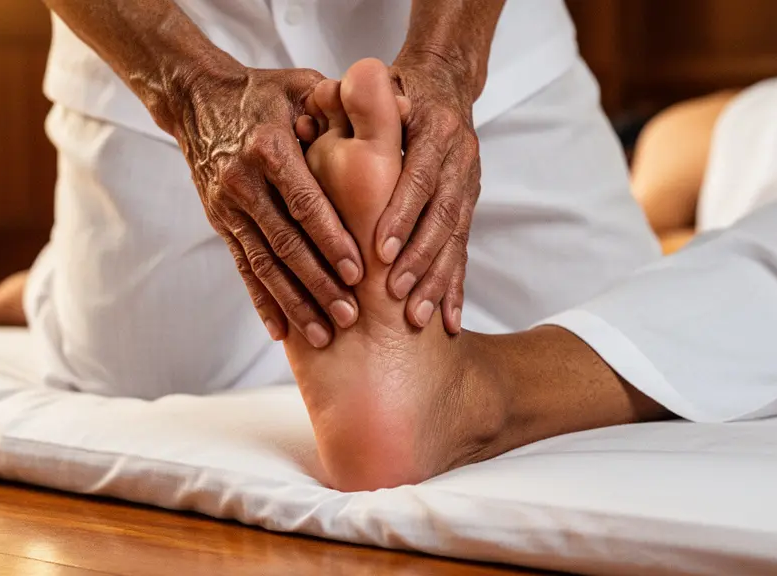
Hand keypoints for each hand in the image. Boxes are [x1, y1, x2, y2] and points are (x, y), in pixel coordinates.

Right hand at [172, 66, 363, 348]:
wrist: (196, 99)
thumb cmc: (262, 92)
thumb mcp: (300, 85)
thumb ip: (345, 104)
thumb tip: (404, 110)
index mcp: (269, 148)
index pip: (305, 202)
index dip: (331, 239)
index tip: (358, 272)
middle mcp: (244, 182)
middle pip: (285, 243)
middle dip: (318, 283)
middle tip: (350, 316)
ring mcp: (228, 207)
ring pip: (264, 264)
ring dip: (293, 302)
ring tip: (322, 334)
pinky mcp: (221, 223)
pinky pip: (243, 268)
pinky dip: (262, 300)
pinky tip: (280, 330)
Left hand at [378, 59, 481, 334]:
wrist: (445, 84)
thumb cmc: (397, 92)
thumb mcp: (379, 92)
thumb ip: (352, 110)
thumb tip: (308, 121)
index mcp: (435, 131)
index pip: (420, 178)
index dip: (402, 215)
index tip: (379, 250)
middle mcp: (459, 159)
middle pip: (443, 216)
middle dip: (419, 258)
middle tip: (395, 293)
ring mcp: (468, 186)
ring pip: (455, 240)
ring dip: (437, 280)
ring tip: (418, 317)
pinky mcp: (469, 208)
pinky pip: (463, 252)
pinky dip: (455, 287)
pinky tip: (448, 321)